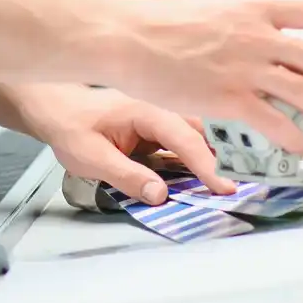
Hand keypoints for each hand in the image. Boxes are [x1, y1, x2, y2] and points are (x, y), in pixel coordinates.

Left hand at [21, 85, 238, 204]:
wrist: (55, 107)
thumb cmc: (71, 127)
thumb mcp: (91, 157)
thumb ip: (126, 176)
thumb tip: (160, 195)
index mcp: (146, 110)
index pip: (185, 139)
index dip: (207, 166)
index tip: (226, 189)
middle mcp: (161, 108)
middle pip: (203, 130)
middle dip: (226, 155)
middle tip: (246, 183)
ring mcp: (162, 116)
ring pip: (199, 132)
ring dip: (217, 154)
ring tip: (236, 179)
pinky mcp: (159, 128)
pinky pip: (187, 140)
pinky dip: (202, 155)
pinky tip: (213, 172)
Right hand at [100, 0, 302, 155]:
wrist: (129, 39)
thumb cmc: (161, 24)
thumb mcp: (213, 8)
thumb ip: (243, 21)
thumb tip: (263, 34)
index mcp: (254, 8)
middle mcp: (257, 36)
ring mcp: (245, 69)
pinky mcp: (230, 100)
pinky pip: (276, 122)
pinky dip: (295, 136)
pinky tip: (300, 144)